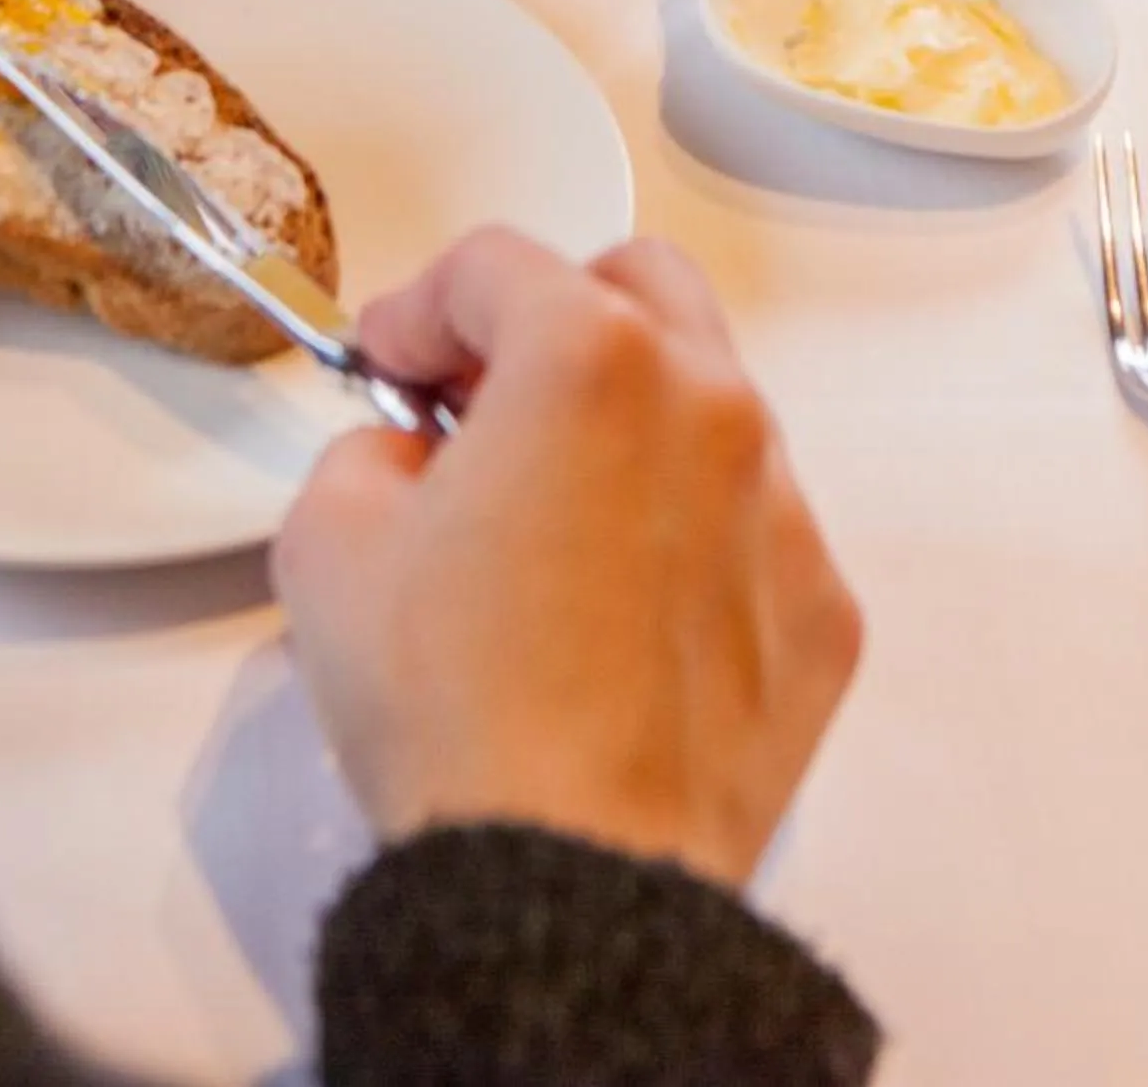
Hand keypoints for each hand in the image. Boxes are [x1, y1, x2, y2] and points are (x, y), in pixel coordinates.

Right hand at [273, 227, 860, 889]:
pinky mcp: (819, 606)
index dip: (418, 308)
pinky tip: (616, 610)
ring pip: (706, 400)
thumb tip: (412, 458)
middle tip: (479, 401)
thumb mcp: (328, 540)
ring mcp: (780, 505)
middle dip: (547, 318)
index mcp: (589, 357)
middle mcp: (710, 404)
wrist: (565, 880)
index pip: (493, 266)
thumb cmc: (453, 710)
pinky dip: (686, 532)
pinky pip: (750, 521)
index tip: (389, 362)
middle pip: (632, 286)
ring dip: (625, 423)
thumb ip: (367, 448)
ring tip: (549, 517)